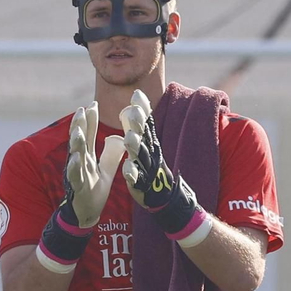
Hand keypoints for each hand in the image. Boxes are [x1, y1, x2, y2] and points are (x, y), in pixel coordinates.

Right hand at [62, 103, 124, 228]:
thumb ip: (110, 155)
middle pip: (79, 141)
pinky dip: (73, 168)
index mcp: (86, 158)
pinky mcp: (77, 188)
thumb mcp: (105, 170)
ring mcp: (76, 174)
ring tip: (78, 131)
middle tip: (82, 110)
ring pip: (74, 156)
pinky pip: (74, 177)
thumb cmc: (93, 191)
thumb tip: (117, 138)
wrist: (85, 214)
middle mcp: (78, 163)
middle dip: (80, 126)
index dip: (90, 120)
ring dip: (75, 144)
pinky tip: (75, 159)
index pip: (88, 135)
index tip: (93, 104)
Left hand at [119, 89, 199, 234]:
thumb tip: (134, 101)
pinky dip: (133, 174)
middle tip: (130, 110)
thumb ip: (138, 124)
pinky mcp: (141, 185)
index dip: (143, 109)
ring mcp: (147, 169)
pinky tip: (127, 168)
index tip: (136, 94)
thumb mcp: (146, 144)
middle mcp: (150, 154)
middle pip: (143, 137)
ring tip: (128, 137)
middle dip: (137, 124)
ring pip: (140, 157)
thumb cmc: (150, 166)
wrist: (164, 196)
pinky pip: (137, 179)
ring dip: (135, 147)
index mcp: (150, 143)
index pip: (147, 123)